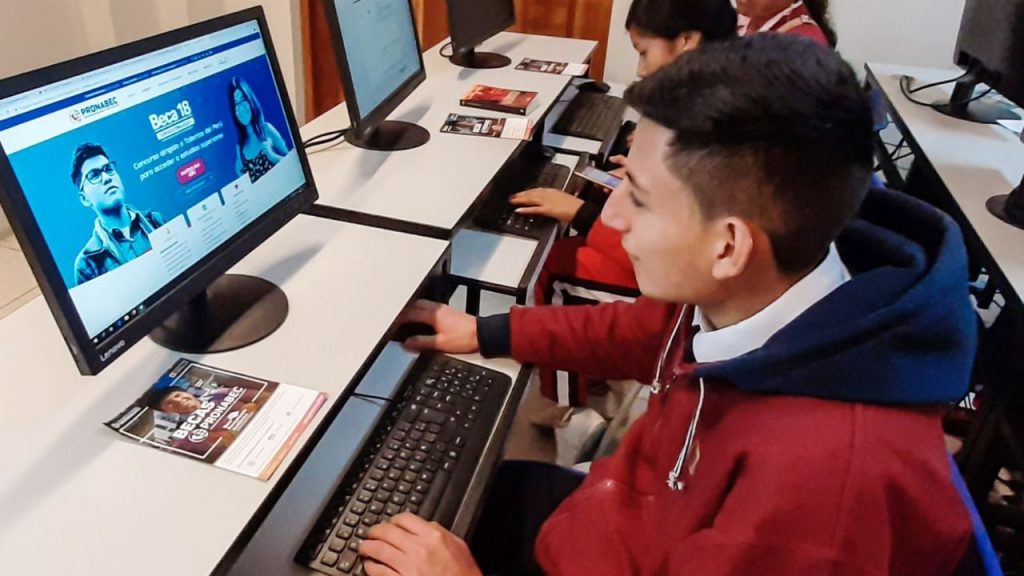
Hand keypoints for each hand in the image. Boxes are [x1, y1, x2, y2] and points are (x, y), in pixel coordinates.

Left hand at [359, 513, 481, 575]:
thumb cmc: (462, 573)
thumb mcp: (457, 545)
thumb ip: (439, 532)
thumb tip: (424, 525)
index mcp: (433, 536)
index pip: (404, 518)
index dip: (392, 520)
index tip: (389, 524)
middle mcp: (418, 549)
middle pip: (386, 532)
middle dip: (374, 531)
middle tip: (370, 534)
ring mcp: (408, 567)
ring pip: (378, 550)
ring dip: (367, 547)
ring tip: (363, 548)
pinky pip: (378, 571)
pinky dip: (370, 566)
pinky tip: (369, 566)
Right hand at [398, 300, 478, 352]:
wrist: (481, 334)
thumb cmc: (465, 337)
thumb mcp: (440, 343)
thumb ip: (422, 342)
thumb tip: (408, 343)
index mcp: (433, 315)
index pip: (411, 314)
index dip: (400, 318)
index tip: (394, 323)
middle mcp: (438, 309)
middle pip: (416, 305)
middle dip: (406, 311)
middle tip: (400, 319)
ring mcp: (444, 309)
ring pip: (424, 305)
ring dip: (416, 309)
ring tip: (410, 318)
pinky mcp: (449, 312)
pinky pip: (432, 308)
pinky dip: (424, 312)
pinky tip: (426, 320)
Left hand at [509, 187, 584, 222]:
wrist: (581, 210)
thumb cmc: (576, 206)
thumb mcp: (566, 200)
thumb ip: (558, 200)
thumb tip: (555, 203)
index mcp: (554, 191)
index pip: (539, 190)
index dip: (530, 191)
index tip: (524, 192)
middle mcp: (549, 194)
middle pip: (533, 193)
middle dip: (523, 194)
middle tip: (514, 196)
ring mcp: (547, 201)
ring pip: (531, 199)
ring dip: (521, 199)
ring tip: (513, 201)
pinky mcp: (547, 209)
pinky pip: (534, 209)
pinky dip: (525, 209)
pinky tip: (519, 210)